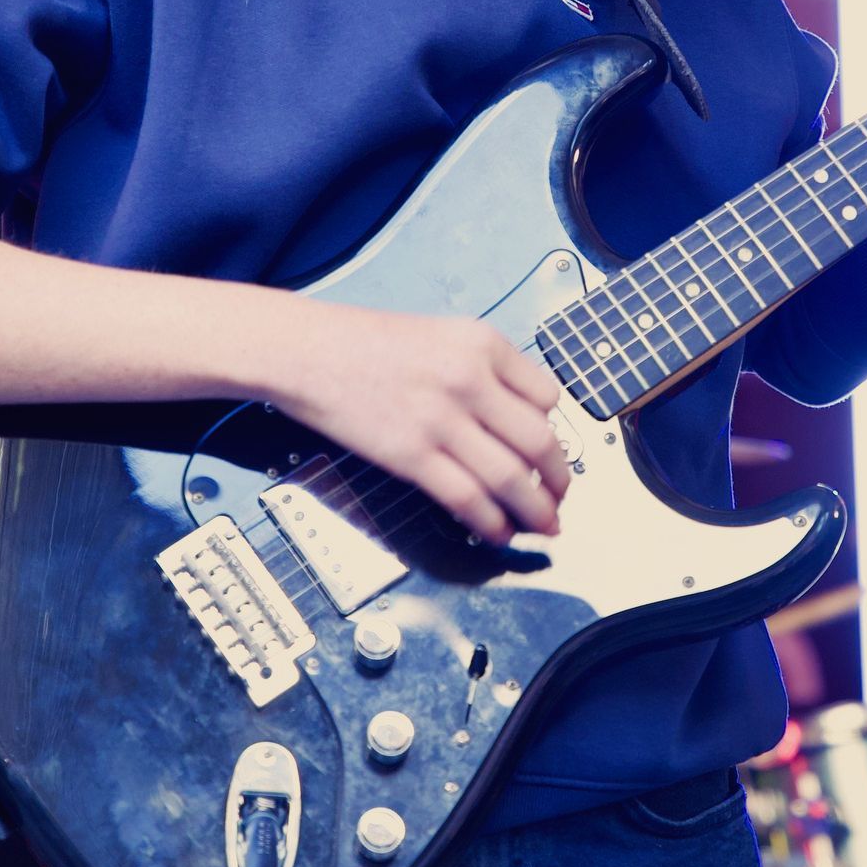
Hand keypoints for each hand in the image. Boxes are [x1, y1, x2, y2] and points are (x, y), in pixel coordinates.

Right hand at [258, 301, 572, 545]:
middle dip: (559, 481)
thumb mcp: (439, 334)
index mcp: (482, 343)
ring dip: (535, 511)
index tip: (550, 451)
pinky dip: (491, 523)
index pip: (547, 396)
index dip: (554, 430)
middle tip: (560, 498)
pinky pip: (469, 499)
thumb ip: (480, 368)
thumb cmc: (362, 341)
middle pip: (541, 442)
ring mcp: (442, 419)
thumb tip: (514, 418)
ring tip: (542, 526)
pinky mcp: (413, 455)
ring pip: (513, 479)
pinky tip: (497, 532)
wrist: (305, 351)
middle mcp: (471, 379)